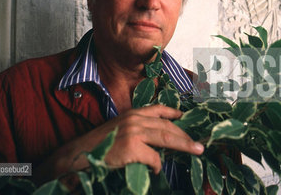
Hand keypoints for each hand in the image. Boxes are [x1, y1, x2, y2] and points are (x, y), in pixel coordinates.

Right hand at [74, 104, 203, 172]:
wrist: (80, 153)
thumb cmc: (99, 144)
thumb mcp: (119, 129)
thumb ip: (137, 130)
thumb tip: (156, 139)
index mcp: (132, 113)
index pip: (158, 109)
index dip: (174, 112)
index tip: (185, 116)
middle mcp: (135, 119)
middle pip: (168, 125)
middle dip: (185, 134)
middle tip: (199, 143)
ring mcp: (134, 132)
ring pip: (167, 137)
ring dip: (184, 145)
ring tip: (196, 150)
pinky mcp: (132, 147)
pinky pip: (153, 158)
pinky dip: (157, 166)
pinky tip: (155, 170)